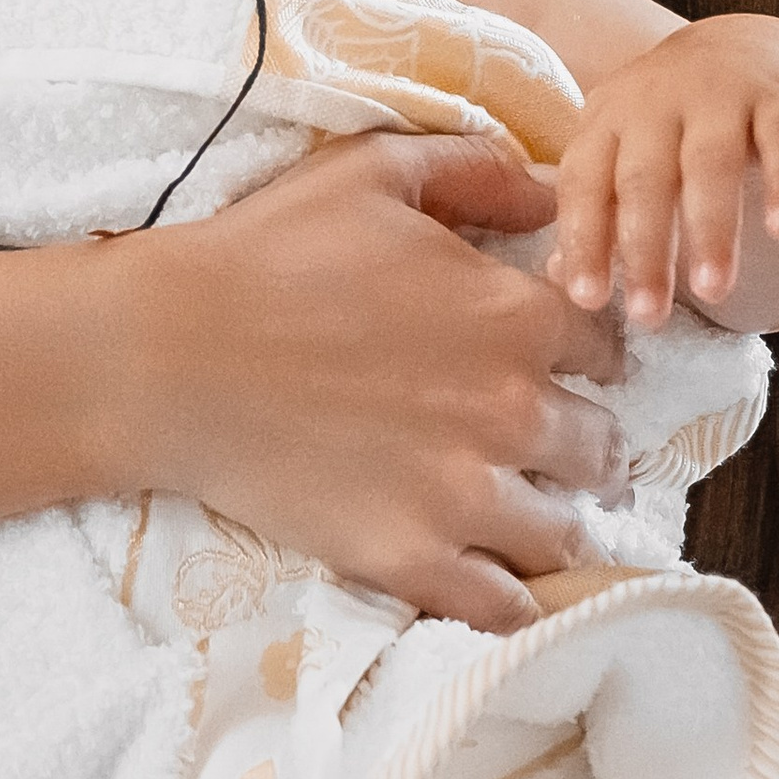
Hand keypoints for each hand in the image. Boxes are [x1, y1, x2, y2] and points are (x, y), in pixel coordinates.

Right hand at [116, 133, 630, 633]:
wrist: (169, 353)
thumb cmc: (268, 251)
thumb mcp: (376, 171)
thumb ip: (478, 172)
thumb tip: (548, 192)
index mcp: (514, 316)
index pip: (609, 347)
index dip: (592, 352)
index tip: (569, 363)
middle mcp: (510, 411)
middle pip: (602, 449)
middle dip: (586, 445)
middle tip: (559, 449)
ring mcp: (462, 496)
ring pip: (565, 534)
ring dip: (556, 521)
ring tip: (534, 516)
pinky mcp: (409, 559)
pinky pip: (502, 607)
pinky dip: (512, 601)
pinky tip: (498, 580)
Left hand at [548, 13, 778, 331]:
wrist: (746, 46)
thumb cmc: (669, 124)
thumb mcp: (622, 155)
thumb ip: (597, 214)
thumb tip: (562, 280)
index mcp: (608, 119)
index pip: (585, 181)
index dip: (584, 239)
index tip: (587, 300)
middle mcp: (658, 101)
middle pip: (644, 178)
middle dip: (645, 250)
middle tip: (650, 316)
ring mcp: (721, 94)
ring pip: (711, 162)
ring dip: (710, 228)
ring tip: (713, 292)